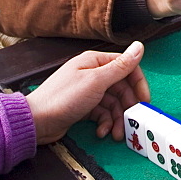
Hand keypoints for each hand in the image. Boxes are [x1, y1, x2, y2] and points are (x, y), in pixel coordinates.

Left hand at [26, 41, 150, 144]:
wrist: (35, 122)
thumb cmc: (63, 98)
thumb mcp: (97, 81)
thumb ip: (121, 66)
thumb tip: (140, 46)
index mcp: (96, 62)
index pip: (127, 68)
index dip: (138, 84)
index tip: (144, 100)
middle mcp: (93, 74)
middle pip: (121, 88)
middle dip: (127, 106)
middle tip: (132, 121)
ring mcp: (88, 91)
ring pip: (113, 103)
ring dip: (117, 119)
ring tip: (117, 133)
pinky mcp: (83, 107)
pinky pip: (102, 113)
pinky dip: (105, 123)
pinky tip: (102, 132)